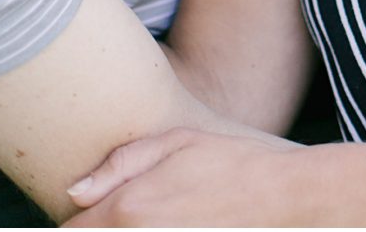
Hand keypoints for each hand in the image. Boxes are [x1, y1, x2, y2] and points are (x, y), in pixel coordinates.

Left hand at [65, 126, 305, 225]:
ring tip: (152, 216)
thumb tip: (74, 193)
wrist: (291, 199)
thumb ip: (116, 168)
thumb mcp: (172, 144)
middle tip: (112, 213)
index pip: (74, 231)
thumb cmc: (232, 163)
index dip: (74, 223)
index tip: (81, 215)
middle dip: (98, 228)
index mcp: (131, 210)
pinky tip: (171, 223)